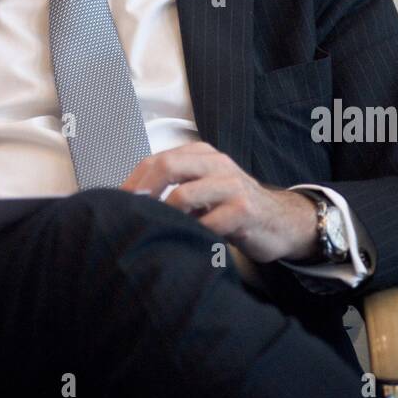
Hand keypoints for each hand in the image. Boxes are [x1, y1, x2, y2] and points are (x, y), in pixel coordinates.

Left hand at [119, 141, 318, 264]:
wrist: (281, 221)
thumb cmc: (233, 208)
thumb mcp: (204, 189)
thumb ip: (175, 187)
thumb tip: (130, 202)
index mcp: (202, 154)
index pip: (157, 159)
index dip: (134, 181)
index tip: (117, 202)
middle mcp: (216, 163)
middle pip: (168, 167)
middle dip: (142, 191)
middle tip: (128, 214)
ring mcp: (232, 185)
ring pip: (184, 194)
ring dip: (164, 215)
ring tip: (155, 231)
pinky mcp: (244, 211)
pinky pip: (208, 224)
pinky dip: (192, 235)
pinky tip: (186, 244)